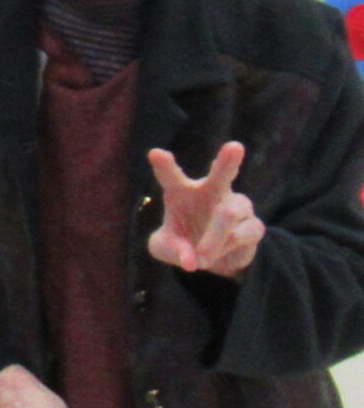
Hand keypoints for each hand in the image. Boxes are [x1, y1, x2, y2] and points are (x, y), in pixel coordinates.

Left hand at [147, 141, 263, 278]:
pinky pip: (242, 235)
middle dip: (228, 162)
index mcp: (181, 191)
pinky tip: (219, 254)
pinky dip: (226, 248)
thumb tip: (191, 260)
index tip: (155, 153)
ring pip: (229, 214)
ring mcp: (236, 206)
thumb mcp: (164, 248)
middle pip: (221, 174)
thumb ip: (170, 250)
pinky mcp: (254, 226)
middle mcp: (211, 192)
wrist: (212, 260)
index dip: (164, 165)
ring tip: (202, 257)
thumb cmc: (181, 243)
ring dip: (213, 239)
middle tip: (235, 147)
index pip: (170, 176)